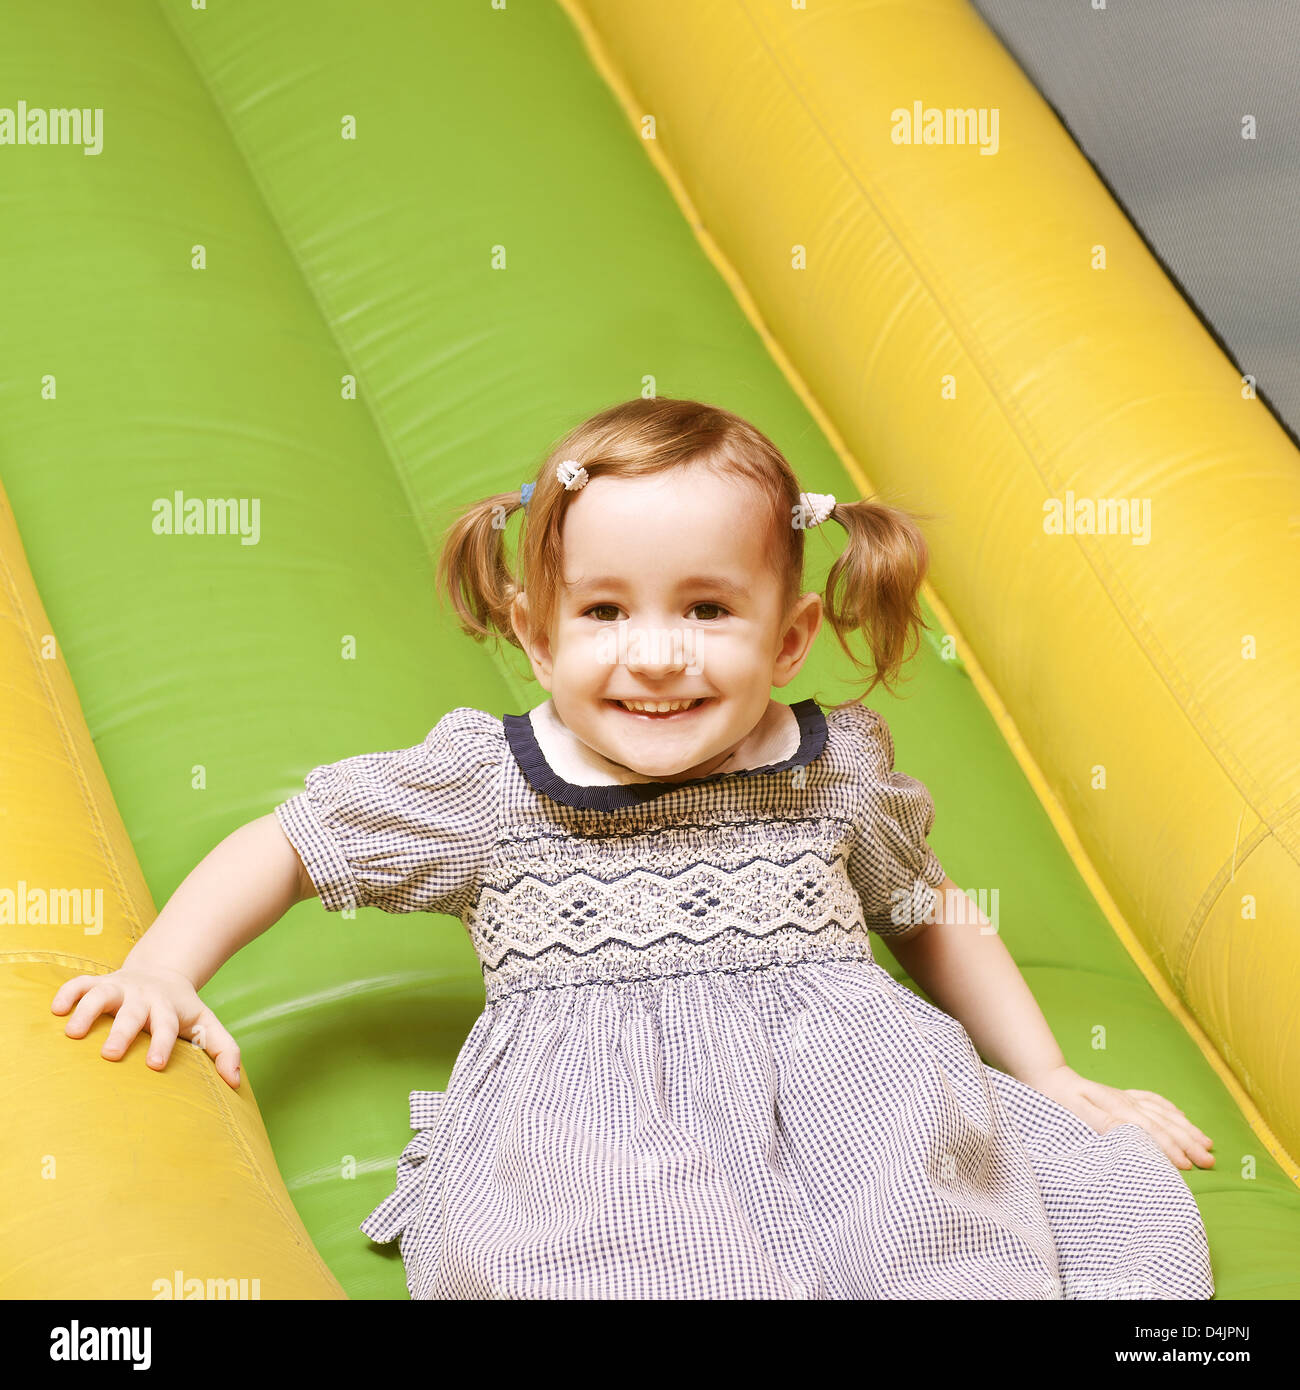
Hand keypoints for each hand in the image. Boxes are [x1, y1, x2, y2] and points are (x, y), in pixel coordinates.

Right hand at [51, 966, 242, 1089]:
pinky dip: (68, 993)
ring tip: (71, 1033)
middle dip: (123, 1031)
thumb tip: (235, 1082)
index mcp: (169, 1009)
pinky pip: (80, 983)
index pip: (168, 1027)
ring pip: (102, 993)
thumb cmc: (182, 1011)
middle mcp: (144, 997)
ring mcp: (120, 988)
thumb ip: (224, 1050)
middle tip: (109, 1054)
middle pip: (134, 1012)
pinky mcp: (100, 982)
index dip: (163, 1044)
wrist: (165, 972)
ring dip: (87, 1010)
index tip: (155, 1065)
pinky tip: (55, 1011)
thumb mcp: (207, 1025)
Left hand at [1023, 1064, 1213, 1170]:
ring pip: (1164, 1113)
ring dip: (1186, 1128)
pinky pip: (1153, 1100)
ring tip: (1207, 1143)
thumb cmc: (1060, 1102)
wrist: (1048, 1079)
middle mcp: (1127, 1102)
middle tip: (1209, 1161)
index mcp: (1118, 1109)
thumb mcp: (1078, 1114)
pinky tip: (1180, 1115)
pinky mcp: (1122, 1095)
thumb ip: (1105, 1123)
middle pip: (1165, 1123)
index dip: (1171, 1149)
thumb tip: (1131, 1133)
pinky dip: (1169, 1109)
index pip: (1152, 1132)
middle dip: (1188, 1142)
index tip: (1188, 1166)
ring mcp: (1127, 1097)